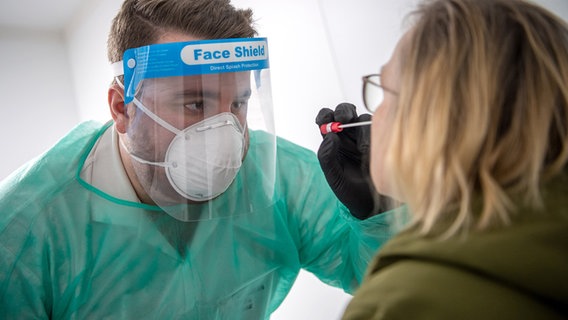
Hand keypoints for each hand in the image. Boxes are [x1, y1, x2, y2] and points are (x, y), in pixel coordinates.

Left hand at [315, 103, 380, 218]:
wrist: (373, 205)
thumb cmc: (350, 191)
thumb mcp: (334, 177)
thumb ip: (326, 157)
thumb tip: (329, 135)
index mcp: (333, 141)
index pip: (326, 119)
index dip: (325, 116)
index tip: (324, 120)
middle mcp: (348, 136)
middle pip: (345, 112)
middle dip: (343, 112)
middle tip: (343, 120)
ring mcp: (366, 136)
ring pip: (362, 119)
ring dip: (360, 129)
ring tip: (363, 150)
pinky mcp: (382, 140)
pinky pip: (380, 129)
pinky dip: (375, 134)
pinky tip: (373, 150)